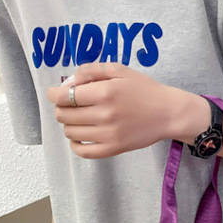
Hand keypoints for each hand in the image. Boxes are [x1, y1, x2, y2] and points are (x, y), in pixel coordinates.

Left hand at [47, 62, 187, 158]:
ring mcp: (109, 134)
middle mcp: (104, 114)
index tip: (56, 94)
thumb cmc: (145, 90)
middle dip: (61, 108)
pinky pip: (83, 152)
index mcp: (104, 92)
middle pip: (64, 115)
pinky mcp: (114, 149)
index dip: (54, 94)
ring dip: (68, 124)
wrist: (169, 113)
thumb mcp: (119, 70)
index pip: (63, 96)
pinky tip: (79, 137)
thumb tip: (67, 83)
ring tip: (79, 119)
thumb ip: (90, 71)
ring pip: (70, 132)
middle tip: (70, 106)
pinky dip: (75, 145)